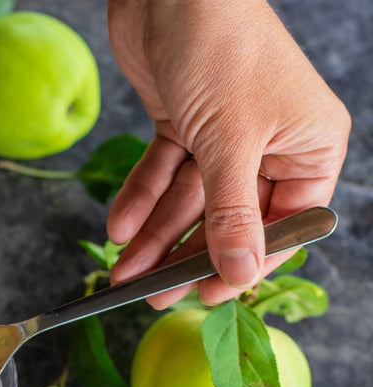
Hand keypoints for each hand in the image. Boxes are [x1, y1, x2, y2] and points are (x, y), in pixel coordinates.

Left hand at [105, 0, 349, 306]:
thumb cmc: (222, 48)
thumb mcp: (231, 142)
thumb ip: (233, 214)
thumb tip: (241, 274)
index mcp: (309, 146)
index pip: (283, 225)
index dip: (244, 264)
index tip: (207, 297)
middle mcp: (270, 143)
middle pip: (228, 218)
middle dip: (187, 256)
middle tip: (152, 295)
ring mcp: (223, 134)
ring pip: (190, 201)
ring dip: (154, 237)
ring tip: (121, 271)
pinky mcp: (183, 122)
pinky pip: (163, 172)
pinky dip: (141, 198)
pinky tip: (118, 227)